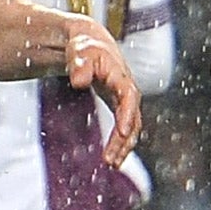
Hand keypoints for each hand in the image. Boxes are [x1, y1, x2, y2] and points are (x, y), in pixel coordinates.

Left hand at [68, 21, 141, 165]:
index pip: (129, 97)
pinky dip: (120, 144)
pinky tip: (113, 160)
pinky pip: (125, 129)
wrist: (89, 45)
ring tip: (111, 165)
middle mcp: (128, 90)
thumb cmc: (84, 48)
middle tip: (110, 160)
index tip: (123, 132)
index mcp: (120, 76)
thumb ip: (79, 65)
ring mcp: (126, 100)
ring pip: (131, 128)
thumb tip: (78, 81)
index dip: (128, 115)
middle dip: (123, 140)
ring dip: (123, 147)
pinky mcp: (120, 107)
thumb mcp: (79, 52)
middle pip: (132, 119)